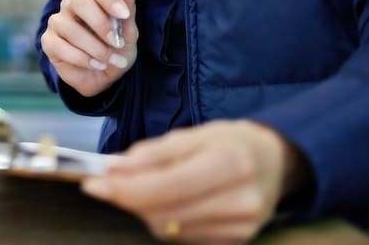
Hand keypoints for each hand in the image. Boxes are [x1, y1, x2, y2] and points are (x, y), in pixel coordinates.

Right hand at [40, 0, 138, 97]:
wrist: (105, 78)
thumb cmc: (116, 50)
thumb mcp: (128, 32)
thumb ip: (128, 7)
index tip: (124, 14)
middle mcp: (71, 6)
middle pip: (78, 1)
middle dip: (100, 24)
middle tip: (116, 42)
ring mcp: (57, 23)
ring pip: (70, 28)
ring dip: (95, 48)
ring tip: (109, 60)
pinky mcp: (48, 42)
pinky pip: (60, 46)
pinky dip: (82, 59)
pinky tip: (96, 65)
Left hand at [82, 120, 306, 244]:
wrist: (275, 164)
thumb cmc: (230, 142)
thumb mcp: (193, 134)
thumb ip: (152, 153)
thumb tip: (114, 170)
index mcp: (230, 164)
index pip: (167, 187)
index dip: (124, 188)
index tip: (92, 182)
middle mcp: (240, 201)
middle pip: (164, 213)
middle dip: (127, 198)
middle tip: (104, 183)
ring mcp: (241, 228)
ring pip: (169, 229)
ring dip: (143, 209)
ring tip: (139, 187)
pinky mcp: (236, 243)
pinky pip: (182, 238)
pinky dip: (164, 219)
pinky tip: (165, 202)